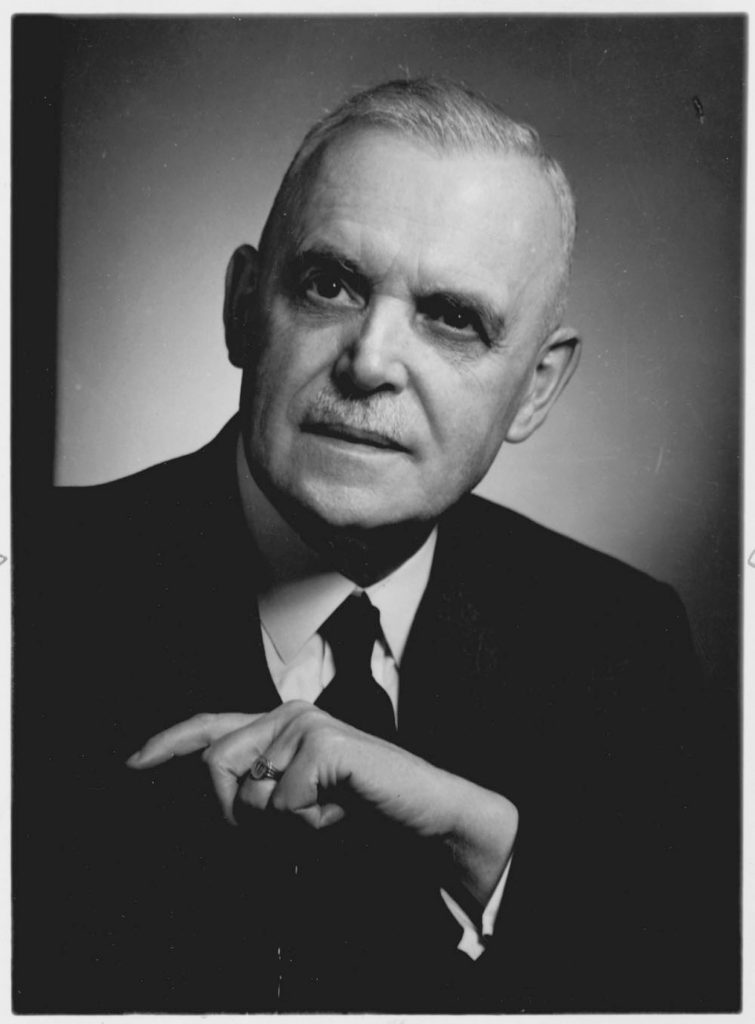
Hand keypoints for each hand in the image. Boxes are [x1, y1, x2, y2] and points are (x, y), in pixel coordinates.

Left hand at [127, 701, 517, 906]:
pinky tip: (340, 810)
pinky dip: (309, 826)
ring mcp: (306, 725)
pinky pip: (282, 806)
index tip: (131, 763)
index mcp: (279, 724)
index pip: (210, 725)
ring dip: (283, 824)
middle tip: (289, 825)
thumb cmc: (360, 808)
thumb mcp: (297, 802)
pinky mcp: (324, 745)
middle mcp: (288, 715)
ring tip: (323, 813)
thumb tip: (212, 804)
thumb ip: (257, 793)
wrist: (421, 811)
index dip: (167, 742)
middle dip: (236, 814)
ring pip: (249, 794)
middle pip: (215, 765)